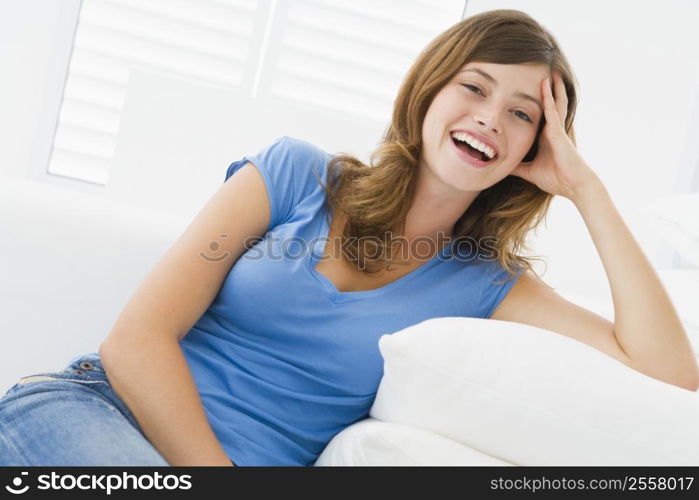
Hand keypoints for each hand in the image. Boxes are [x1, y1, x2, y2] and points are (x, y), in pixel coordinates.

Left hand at [510, 71, 600, 200]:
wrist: (574, 186)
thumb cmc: (556, 179)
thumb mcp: (529, 172)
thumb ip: (517, 167)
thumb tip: (502, 167)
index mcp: (546, 138)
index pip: (540, 116)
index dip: (536, 104)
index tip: (527, 92)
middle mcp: (552, 130)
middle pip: (550, 105)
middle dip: (547, 91)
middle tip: (542, 73)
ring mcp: (556, 130)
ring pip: (554, 104)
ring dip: (551, 88)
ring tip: (549, 72)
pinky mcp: (559, 133)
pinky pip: (552, 112)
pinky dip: (548, 99)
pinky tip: (545, 87)